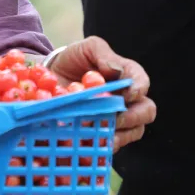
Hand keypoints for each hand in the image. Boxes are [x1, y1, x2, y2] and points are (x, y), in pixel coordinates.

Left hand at [46, 36, 154, 151]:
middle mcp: (126, 100)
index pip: (142, 82)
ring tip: (99, 131)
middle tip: (116, 117)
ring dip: (118, 133)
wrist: (48, 80)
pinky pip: (109, 146)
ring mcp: (116, 120)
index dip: (140, 88)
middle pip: (146, 112)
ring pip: (131, 132)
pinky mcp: (101, 135)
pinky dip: (101, 146)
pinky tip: (88, 143)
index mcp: (127, 77)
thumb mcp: (86, 48)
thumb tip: (115, 71)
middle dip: (134, 116)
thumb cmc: (73, 61)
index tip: (129, 93)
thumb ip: (102, 53)